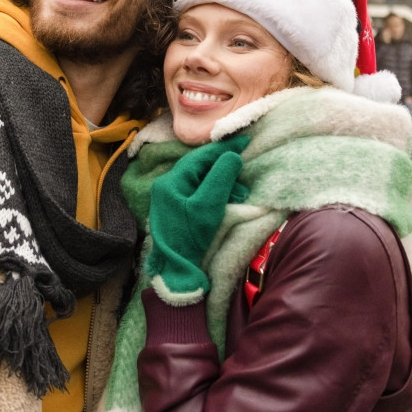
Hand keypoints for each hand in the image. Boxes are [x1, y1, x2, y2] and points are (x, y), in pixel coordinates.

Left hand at [146, 135, 249, 298]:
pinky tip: (228, 201)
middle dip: (224, 167)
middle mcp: (167, 186)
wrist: (176, 272)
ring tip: (240, 192)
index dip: (224, 147)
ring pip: (201, 181)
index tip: (245, 139)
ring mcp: (170, 199)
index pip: (201, 156)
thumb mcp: (208, 205)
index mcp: (171, 181)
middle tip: (244, 171)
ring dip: (222, 183)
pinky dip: (215, 194)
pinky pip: (198, 193)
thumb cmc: (191, 237)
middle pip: (200, 167)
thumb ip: (221, 176)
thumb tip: (232, 156)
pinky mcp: (176, 211)